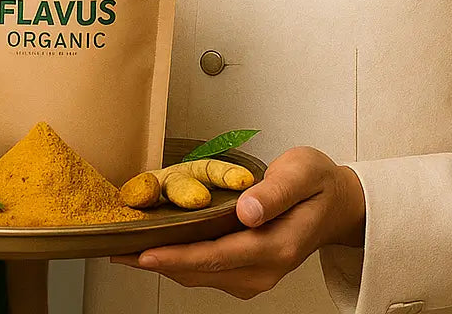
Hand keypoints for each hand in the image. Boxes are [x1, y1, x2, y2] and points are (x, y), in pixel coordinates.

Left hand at [110, 146, 364, 299]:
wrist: (336, 205)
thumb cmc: (317, 184)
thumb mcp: (303, 174)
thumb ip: (276, 192)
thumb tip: (248, 211)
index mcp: (277, 246)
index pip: (218, 256)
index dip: (178, 256)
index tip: (144, 253)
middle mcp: (264, 271)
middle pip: (200, 271)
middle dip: (155, 261)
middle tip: (115, 248)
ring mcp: (254, 277)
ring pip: (198, 275)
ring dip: (162, 263)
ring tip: (124, 247)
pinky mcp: (245, 274)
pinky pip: (204, 271)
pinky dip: (177, 260)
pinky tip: (154, 246)